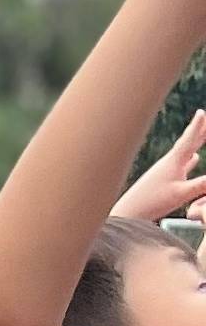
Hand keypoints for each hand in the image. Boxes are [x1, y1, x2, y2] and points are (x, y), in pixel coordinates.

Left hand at [116, 106, 205, 227]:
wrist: (128, 213)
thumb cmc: (152, 203)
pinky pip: (183, 165)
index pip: (189, 140)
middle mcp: (169, 162)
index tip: (201, 112)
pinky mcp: (164, 180)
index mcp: (174, 162)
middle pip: (188, 142)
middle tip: (205, 116)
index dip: (197, 126)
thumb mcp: (181, 194)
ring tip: (204, 134)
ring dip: (197, 143)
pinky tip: (195, 159)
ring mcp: (166, 170)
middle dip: (200, 130)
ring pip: (186, 152)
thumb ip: (202, 185)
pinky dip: (191, 161)